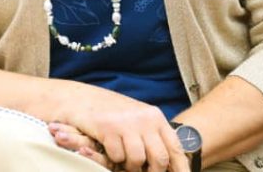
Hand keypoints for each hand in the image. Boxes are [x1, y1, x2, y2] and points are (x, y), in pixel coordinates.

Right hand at [57, 85, 187, 171]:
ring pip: (138, 160)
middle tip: (141, 171)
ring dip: (129, 166)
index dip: (180, 169)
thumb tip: (170, 165)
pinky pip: (118, 156)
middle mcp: (145, 118)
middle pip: (160, 158)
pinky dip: (113, 158)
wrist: (81, 98)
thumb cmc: (111, 113)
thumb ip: (152, 137)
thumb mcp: (137, 120)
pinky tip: (108, 148)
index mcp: (155, 117)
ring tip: (122, 159)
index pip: (175, 148)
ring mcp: (126, 123)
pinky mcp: (108, 128)